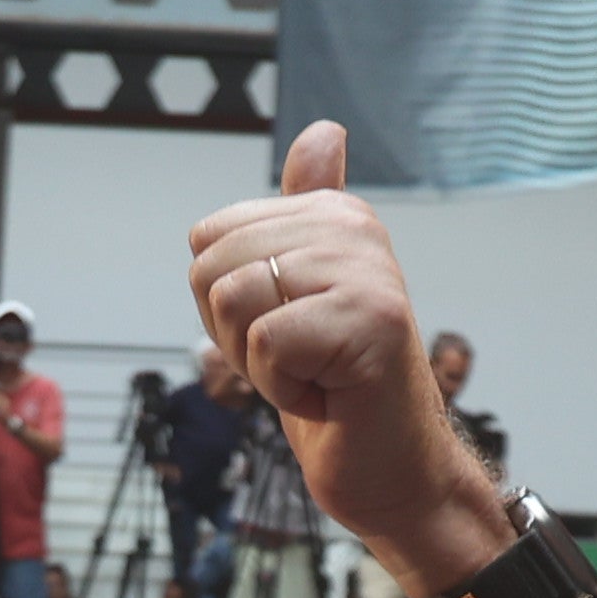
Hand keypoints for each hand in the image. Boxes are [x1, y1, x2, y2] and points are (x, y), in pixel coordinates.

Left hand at [183, 124, 503, 595]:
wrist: (389, 467)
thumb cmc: (337, 387)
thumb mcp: (299, 292)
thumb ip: (298, 214)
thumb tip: (324, 130)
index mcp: (334, 212)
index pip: (207, 238)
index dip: (225, 303)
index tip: (283, 330)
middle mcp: (354, 228)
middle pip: (211, 266)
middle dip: (234, 333)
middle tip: (298, 360)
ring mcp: (366, 272)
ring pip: (233, 300)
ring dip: (257, 363)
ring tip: (313, 373)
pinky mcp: (369, 321)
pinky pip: (264, 343)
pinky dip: (281, 388)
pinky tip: (328, 394)